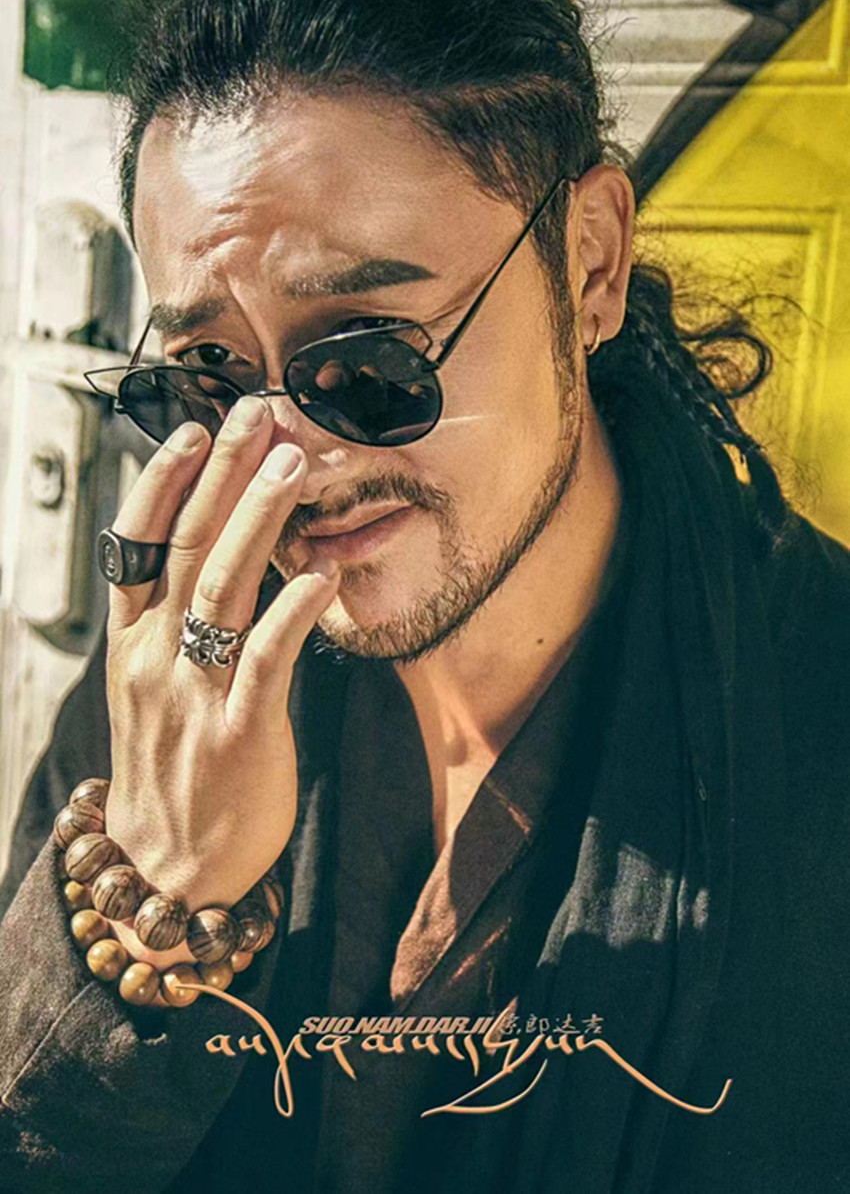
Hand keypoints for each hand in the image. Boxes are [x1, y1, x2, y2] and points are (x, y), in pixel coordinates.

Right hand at [102, 396, 339, 929]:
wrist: (169, 872)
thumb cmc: (175, 772)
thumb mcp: (154, 692)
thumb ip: (176, 628)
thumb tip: (219, 558)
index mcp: (132, 646)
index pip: (137, 545)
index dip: (164, 482)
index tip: (193, 430)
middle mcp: (155, 659)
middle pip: (185, 546)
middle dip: (221, 475)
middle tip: (255, 413)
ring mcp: (194, 695)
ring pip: (222, 587)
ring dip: (259, 519)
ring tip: (291, 463)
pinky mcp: (240, 733)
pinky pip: (267, 660)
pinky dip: (295, 609)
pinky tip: (325, 571)